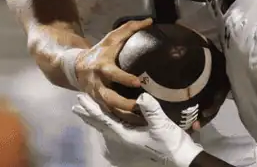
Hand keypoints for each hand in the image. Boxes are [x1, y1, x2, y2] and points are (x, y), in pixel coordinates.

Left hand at [73, 93, 203, 166]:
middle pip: (99, 127)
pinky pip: (112, 140)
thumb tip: (141, 96)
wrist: (180, 162)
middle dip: (88, 115)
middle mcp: (120, 144)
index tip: (80, 98)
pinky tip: (107, 129)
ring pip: (104, 134)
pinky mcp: (130, 154)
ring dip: (96, 123)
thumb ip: (151, 109)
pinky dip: (105, 131)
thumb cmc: (171, 144)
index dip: (91, 108)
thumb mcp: (162, 125)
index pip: (103, 119)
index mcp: (124, 136)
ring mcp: (124, 151)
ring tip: (88, 115)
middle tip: (76, 106)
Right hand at [75, 18, 153, 123]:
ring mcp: (98, 96)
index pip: (113, 73)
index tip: (138, 83)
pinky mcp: (100, 104)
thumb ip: (129, 29)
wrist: (76, 67)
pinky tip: (137, 123)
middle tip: (140, 107)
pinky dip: (123, 119)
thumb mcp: (111, 38)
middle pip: (109, 98)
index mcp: (102, 67)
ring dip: (126, 116)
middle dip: (124, 104)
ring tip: (143, 119)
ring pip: (111, 110)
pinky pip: (112, 115)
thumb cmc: (99, 51)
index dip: (124, 79)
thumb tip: (150, 21)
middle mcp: (98, 84)